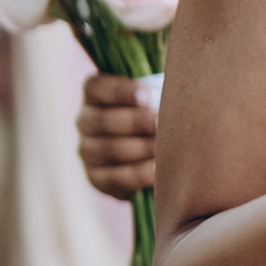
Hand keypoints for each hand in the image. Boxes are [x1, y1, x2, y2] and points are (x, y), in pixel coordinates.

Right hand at [77, 67, 161, 207]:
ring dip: (139, 148)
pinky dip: (138, 174)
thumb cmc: (158, 115)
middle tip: (162, 123)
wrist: (151, 156)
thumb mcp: (155, 98)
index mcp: (95, 95)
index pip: (96, 87)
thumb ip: (160, 91)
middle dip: (135, 122)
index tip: (148, 94)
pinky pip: (114, 178)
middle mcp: (85, 121)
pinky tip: (157, 169)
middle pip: (101, 120)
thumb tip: (179, 87)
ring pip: (107, 149)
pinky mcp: (96, 178)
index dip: (120, 90)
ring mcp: (87, 151)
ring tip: (164, 147)